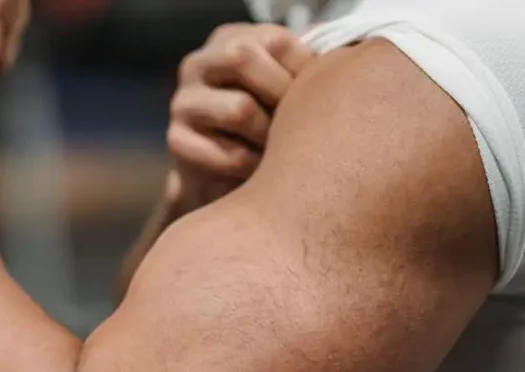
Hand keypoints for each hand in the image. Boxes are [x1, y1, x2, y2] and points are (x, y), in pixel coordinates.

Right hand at [168, 23, 312, 207]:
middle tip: (296, 123)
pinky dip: (254, 166)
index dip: (303, 68)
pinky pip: (227, 153)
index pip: (273, 39)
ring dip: (270, 135)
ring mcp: (183, 102)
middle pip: (242, 58)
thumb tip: (347, 52)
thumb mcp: (285, 89)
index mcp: (227, 40)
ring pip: (239, 109)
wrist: (225, 180)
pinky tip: (261, 169)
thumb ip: (306, 66)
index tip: (315, 96)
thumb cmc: (266, 127)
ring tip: (281, 149)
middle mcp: (197, 64)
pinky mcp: (177, 141)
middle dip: (280, 94)